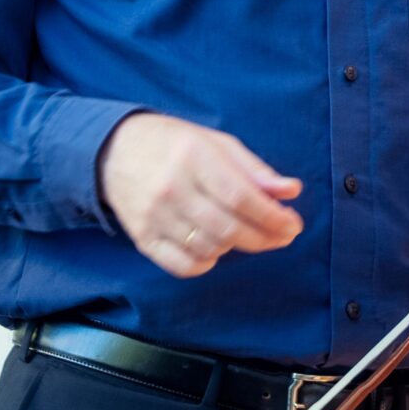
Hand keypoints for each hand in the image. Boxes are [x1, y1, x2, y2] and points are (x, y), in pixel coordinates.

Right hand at [97, 112, 303, 277]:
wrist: (115, 150)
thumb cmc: (177, 144)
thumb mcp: (218, 144)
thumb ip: (255, 170)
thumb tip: (291, 191)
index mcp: (194, 158)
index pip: (241, 196)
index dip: (272, 216)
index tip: (293, 224)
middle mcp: (172, 188)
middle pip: (227, 227)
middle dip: (264, 237)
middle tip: (283, 236)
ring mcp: (154, 216)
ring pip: (208, 247)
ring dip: (237, 247)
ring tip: (249, 235)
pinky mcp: (142, 237)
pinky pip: (182, 265)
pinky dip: (206, 263)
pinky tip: (216, 248)